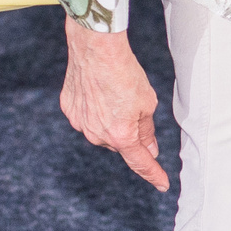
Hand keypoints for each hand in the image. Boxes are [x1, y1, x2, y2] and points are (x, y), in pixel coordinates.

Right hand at [60, 19, 167, 189]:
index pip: (140, 162)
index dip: (153, 174)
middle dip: (129, 132)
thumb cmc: (124, 72)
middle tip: (133, 106)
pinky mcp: (68, 108)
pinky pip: (85, 116)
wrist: (96, 47)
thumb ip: (146, 130)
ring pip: (101, 131)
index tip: (162, 184)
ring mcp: (79, 122)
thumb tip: (149, 149)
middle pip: (119, 143)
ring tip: (114, 94)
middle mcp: (96, 134)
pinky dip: (94, 109)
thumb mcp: (146, 103)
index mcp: (121, 135)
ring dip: (110, 120)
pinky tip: (99, 91)